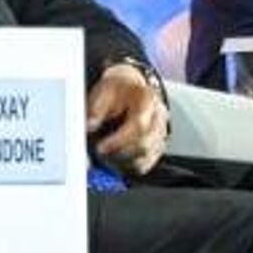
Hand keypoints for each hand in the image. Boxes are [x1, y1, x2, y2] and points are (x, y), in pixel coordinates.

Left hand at [87, 61, 168, 177]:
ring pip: (145, 157)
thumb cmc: (117, 91)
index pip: (139, 125)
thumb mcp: (103, 91)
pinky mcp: (159, 145)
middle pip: (144, 145)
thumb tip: (91, 125)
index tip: (100, 147)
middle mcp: (159, 116)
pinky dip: (130, 164)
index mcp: (147, 99)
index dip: (118, 141)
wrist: (128, 88)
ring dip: (123, 160)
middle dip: (119, 153)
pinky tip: (117, 155)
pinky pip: (146, 164)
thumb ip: (96, 109)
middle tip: (100, 151)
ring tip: (107, 151)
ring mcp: (161, 132)